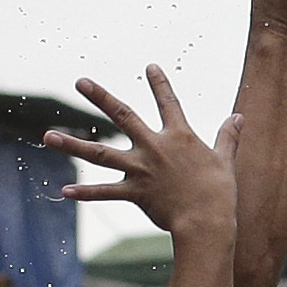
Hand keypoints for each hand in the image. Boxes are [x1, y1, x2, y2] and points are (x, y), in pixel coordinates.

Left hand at [47, 64, 237, 240]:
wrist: (207, 220)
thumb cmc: (220, 191)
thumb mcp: (226, 159)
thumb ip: (228, 136)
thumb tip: (238, 117)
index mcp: (179, 136)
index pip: (168, 102)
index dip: (160, 83)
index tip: (150, 66)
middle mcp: (155, 147)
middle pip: (122, 116)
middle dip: (100, 97)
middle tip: (80, 82)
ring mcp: (141, 169)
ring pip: (100, 154)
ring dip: (73, 144)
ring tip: (48, 137)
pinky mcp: (134, 192)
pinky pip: (105, 192)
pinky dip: (86, 192)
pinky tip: (65, 190)